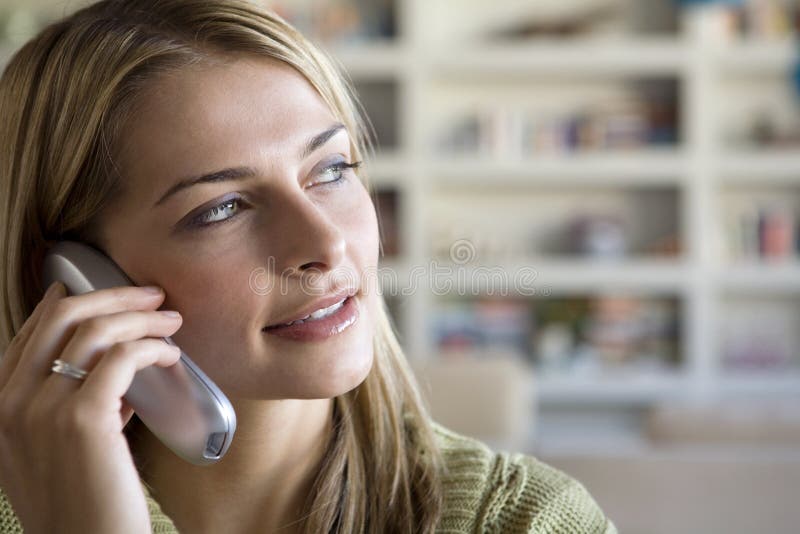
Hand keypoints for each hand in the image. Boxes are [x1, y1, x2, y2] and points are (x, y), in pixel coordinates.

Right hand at [0, 282, 182, 533]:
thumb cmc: (84, 507)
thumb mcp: (57, 455)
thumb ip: (71, 413)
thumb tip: (117, 378)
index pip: (31, 333)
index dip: (70, 302)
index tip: (105, 290)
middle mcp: (9, 405)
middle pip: (59, 318)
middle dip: (113, 294)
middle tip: (152, 295)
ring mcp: (41, 411)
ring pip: (95, 330)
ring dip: (141, 316)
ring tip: (171, 320)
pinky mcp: (82, 420)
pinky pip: (123, 357)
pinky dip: (153, 346)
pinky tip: (171, 355)